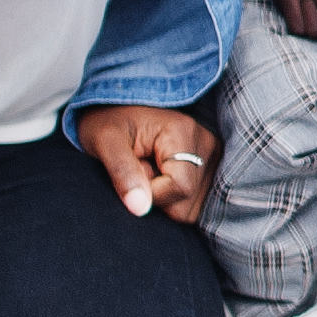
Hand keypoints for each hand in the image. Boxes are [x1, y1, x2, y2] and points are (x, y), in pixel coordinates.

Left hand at [75, 103, 216, 223]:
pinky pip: (192, 205)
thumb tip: (140, 209)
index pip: (180, 187)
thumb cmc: (106, 121)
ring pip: (190, 208)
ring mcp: (211, 157)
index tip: (132, 172)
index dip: (151, 192)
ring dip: (163, 199)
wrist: (114, 107)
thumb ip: (122, 173)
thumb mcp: (105, 142)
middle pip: (187, 202)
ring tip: (147, 171)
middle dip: (156, 197)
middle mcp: (206, 144)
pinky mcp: (209, 169)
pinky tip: (159, 178)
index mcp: (183, 132)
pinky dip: (171, 200)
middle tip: (138, 169)